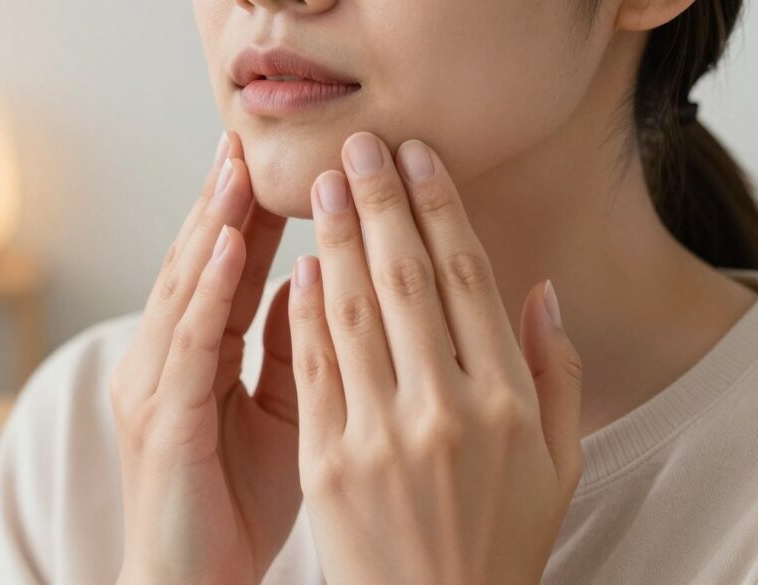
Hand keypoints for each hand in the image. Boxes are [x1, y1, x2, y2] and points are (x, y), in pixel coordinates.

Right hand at [112, 132, 299, 584]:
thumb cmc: (233, 509)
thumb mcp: (279, 417)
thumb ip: (289, 352)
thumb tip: (315, 284)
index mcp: (193, 362)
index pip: (222, 275)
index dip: (244, 218)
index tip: (272, 164)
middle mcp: (163, 362)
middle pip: (194, 266)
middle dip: (220, 202)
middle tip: (245, 141)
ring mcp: (155, 387)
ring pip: (183, 289)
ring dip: (211, 224)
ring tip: (236, 168)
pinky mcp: (162, 419)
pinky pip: (189, 342)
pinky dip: (206, 289)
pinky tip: (225, 244)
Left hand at [287, 132, 583, 584]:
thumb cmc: (499, 539)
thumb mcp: (558, 462)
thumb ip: (558, 372)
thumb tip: (540, 289)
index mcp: (507, 402)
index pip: (467, 280)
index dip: (439, 209)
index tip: (418, 158)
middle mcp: (444, 409)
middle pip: (405, 279)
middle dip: (380, 201)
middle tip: (358, 147)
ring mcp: (379, 435)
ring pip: (353, 311)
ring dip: (336, 238)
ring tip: (323, 186)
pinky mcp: (326, 461)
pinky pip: (312, 368)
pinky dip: (304, 311)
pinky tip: (301, 266)